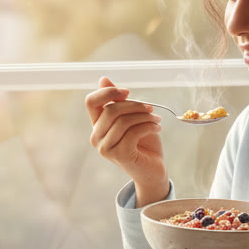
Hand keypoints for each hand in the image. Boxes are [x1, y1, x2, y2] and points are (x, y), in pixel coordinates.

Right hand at [86, 76, 167, 204]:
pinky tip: (157, 128)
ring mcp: (106, 148)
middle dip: (134, 105)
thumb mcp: (132, 118)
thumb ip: (118, 102)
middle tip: (151, 108)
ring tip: (157, 120)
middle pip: (111, 110)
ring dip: (145, 117)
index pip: (91, 102)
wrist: (153, 170)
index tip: (128, 92)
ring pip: (123, 121)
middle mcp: (97, 137)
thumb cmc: (143, 144)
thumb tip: (103, 79)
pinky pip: (133, 132)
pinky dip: (148, 126)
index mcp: (97, 125)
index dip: (108, 92)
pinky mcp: (119, 155)